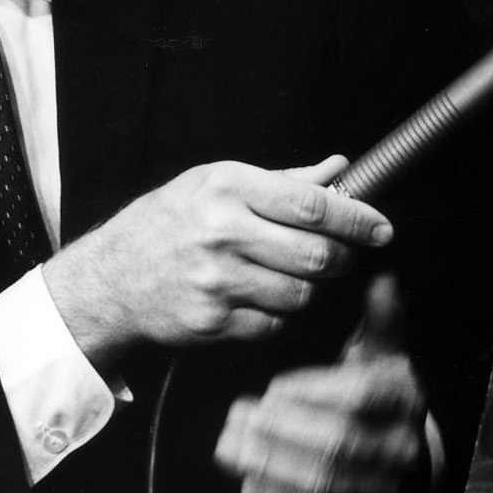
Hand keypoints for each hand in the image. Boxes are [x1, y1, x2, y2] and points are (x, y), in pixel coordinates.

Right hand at [44, 154, 391, 362]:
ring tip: (288, 275)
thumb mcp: (216, 183)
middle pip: (315, 254)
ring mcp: (215, 281)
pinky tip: (258, 297)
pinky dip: (276, 315)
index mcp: (228, 187)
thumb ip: (284, 181)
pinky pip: (273, 325)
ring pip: (300, 294)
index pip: (313, 204)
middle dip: (340, 258)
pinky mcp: (211, 321)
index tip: (381, 228)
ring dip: (307, 288)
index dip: (357, 218)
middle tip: (340, 255)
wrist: (110, 278)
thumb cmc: (168, 222)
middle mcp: (221, 232)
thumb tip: (340, 168)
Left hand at [218, 276, 427, 492]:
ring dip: (270, 468)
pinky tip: (247, 487)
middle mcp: (401, 447)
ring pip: (325, 485)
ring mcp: (382, 490)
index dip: (313, 391)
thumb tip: (383, 279)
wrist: (407, 460)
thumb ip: (379, 319)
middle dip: (282, 432)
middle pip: (339, 444)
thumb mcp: (383, 354)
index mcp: (405, 400)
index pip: (361, 396)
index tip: (272, 386)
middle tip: (236, 416)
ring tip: (228, 448)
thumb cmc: (382, 395)